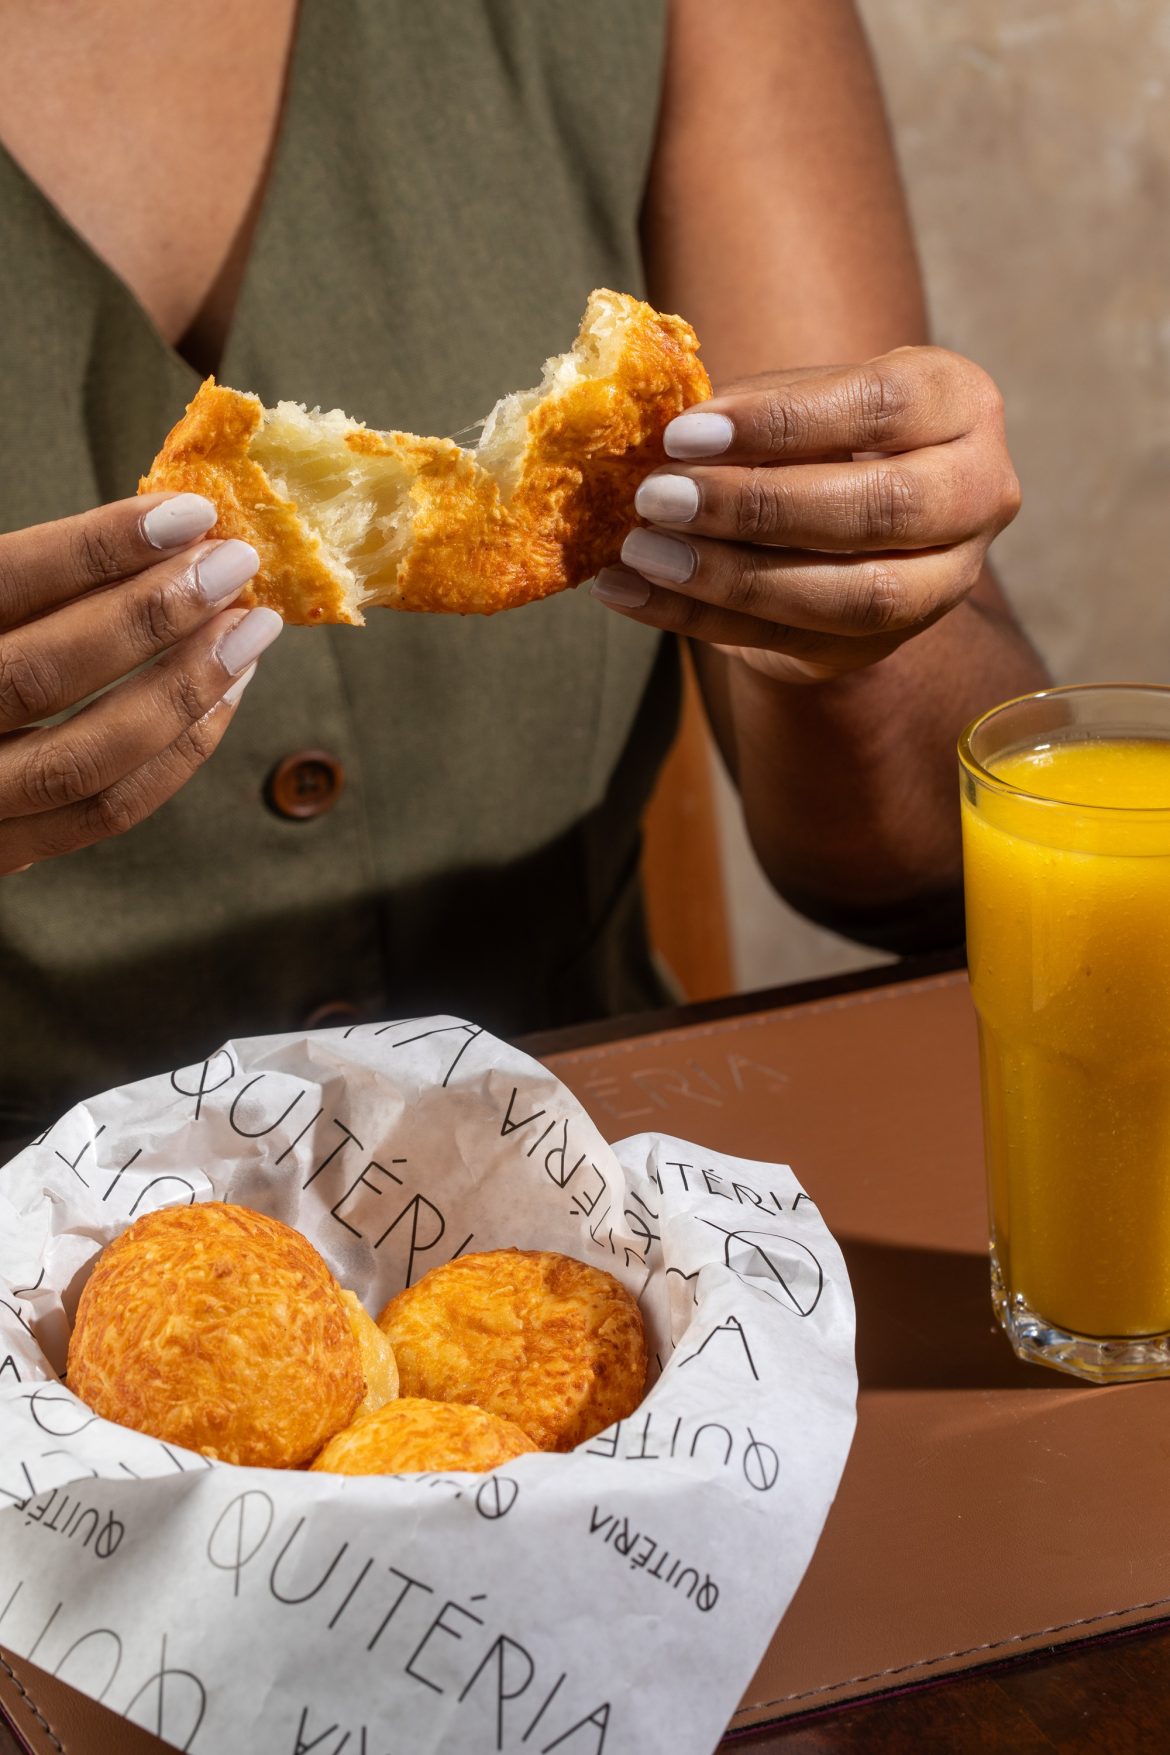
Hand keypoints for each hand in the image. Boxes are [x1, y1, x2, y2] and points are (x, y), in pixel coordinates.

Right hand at [0, 492, 281, 874]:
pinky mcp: (5, 850)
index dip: (95, 547)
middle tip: (233, 566)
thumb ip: (34, 582)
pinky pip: (108, 811)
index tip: (185, 514)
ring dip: (184, 689)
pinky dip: (178, 752)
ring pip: (89, 757)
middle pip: (48, 674)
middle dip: (153, 616)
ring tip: (248, 629)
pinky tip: (225, 695)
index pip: (4, 583)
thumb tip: (162, 535)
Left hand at [592, 347, 1021, 682]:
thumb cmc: (815, 434)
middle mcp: (977, 494)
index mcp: (960, 404)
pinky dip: (695, 618)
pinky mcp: (879, 644)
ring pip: (850, 596)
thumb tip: (660, 434)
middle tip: (658, 497)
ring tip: (642, 551)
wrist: (843, 516)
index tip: (683, 433)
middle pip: (880, 509)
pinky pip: (785, 640)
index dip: (781, 424)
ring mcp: (943, 582)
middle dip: (758, 507)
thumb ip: (750, 412)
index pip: (881, 407)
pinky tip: (627, 592)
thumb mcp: (796, 401)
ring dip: (730, 577)